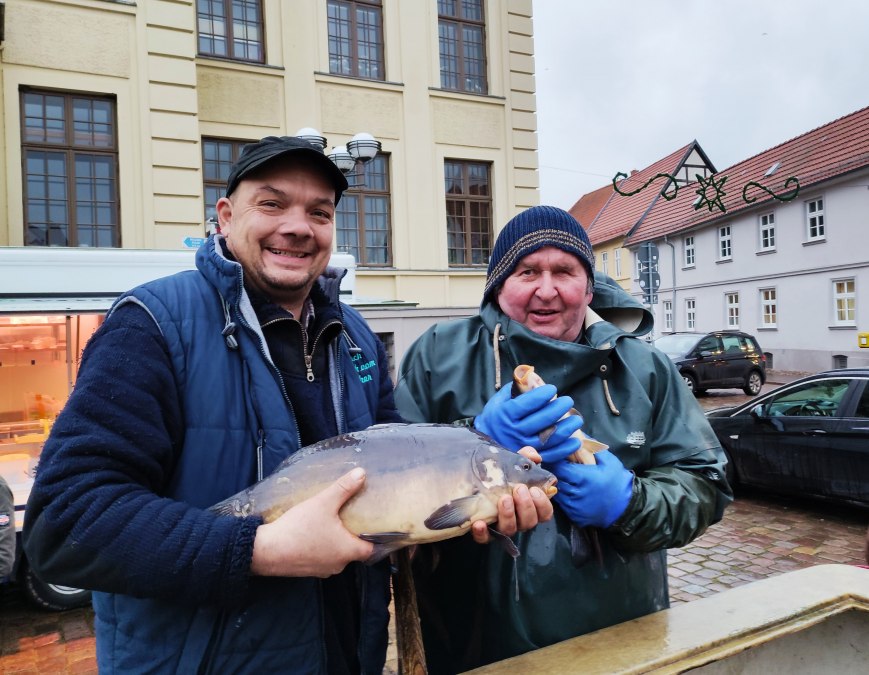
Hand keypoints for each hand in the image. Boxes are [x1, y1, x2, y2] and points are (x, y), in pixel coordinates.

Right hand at [250, 468, 372, 577]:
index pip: (371, 548)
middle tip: (350, 517)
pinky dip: (321, 547)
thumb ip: (344, 489)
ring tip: (332, 523)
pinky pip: (321, 558)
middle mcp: (339, 565)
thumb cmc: (299, 528)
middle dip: (352, 535)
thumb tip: (361, 473)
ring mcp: (322, 571)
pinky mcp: (307, 571)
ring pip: (336, 555)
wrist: (265, 551)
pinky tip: (313, 533)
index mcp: (348, 551)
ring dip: (335, 542)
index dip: (373, 536)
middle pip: (353, 551)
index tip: (372, 523)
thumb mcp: (323, 503)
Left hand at [471, 447, 553, 542]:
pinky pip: (484, 538)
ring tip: (503, 499)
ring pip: (510, 529)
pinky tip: (479, 522)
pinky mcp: (483, 532)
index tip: (535, 490)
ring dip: (509, 515)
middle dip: (526, 506)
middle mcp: (518, 519)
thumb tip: (535, 456)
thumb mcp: (512, 464)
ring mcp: (500, 526)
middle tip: (519, 489)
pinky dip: (482, 532)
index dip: (542, 504)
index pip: (544, 513)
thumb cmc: (499, 474)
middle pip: (529, 522)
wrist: (472, 480)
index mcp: (529, 506)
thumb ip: (525, 457)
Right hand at [474, 384, 578, 451]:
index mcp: (506, 415)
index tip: (552, 389)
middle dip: (558, 409)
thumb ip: (515, 389)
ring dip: (566, 428)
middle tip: (568, 401)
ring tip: (576, 419)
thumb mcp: (500, 400)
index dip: (541, 396)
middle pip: (541, 420)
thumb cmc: (496, 418)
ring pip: (549, 438)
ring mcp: (523, 447)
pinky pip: (551, 455)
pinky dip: (564, 449)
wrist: (486, 443)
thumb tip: (531, 376)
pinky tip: (575, 441)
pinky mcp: (531, 459)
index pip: (527, 404)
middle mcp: (515, 432)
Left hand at [549, 450, 633, 527]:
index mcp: (584, 478)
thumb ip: (591, 447)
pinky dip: (563, 496)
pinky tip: (571, 490)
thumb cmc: (617, 481)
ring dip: (558, 484)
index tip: (558, 456)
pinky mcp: (575, 516)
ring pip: (557, 492)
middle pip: (556, 479)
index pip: (559, 467)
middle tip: (559, 466)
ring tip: (565, 478)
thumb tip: (577, 433)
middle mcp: (577, 493)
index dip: (556, 461)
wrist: (626, 507)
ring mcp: (575, 507)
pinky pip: (562, 504)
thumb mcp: (608, 461)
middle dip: (556, 472)